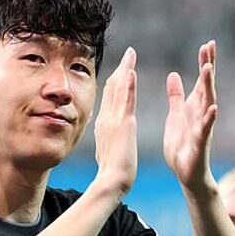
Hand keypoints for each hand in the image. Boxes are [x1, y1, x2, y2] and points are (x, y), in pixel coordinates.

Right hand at [93, 46, 137, 196]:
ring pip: (119, 89)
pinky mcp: (124, 125)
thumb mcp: (106, 150)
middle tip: (129, 53)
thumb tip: (103, 135)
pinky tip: (131, 71)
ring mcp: (114, 120)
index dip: (117, 80)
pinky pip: (127, 101)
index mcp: (104, 124)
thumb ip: (106, 139)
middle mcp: (106, 118)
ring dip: (126, 69)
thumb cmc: (112, 173)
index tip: (123, 67)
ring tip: (131, 54)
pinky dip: (128, 84)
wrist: (111, 182)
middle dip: (122, 68)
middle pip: (113, 87)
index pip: (110, 96)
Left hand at [163, 40, 216, 192]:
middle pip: (206, 86)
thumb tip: (174, 74)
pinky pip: (206, 128)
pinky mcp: (200, 142)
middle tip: (209, 46)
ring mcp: (203, 127)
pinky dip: (209, 118)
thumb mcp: (175, 115)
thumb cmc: (182, 145)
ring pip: (207, 102)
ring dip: (208, 85)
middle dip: (208, 66)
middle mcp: (202, 113)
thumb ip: (176, 96)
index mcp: (194, 107)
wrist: (186, 172)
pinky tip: (214, 108)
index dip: (204, 62)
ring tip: (208, 68)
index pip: (201, 80)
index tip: (207, 43)